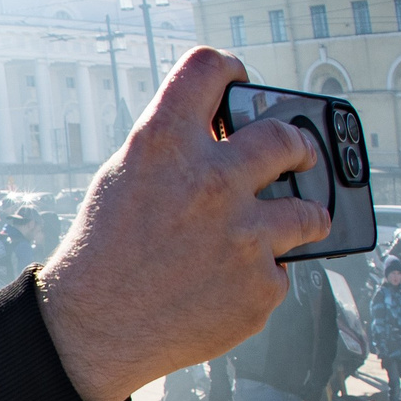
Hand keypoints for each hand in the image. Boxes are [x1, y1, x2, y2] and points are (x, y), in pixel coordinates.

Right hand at [36, 49, 325, 400]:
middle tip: (296, 154)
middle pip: (286, 137)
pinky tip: (225, 285)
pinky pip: (281, 271)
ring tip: (281, 228)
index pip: (209, 69)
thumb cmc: (103, 252)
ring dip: (301, 217)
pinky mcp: (260, 287)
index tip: (239, 81)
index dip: (228, 70)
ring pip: (309, 213)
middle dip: (298, 145)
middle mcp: (211, 182)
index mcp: (164, 144)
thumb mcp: (123, 180)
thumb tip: (232, 134)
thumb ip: (174, 148)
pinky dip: (259, 277)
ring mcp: (243, 237)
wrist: (91, 331)